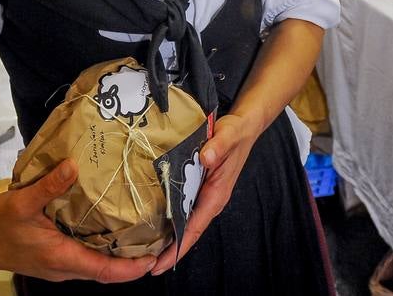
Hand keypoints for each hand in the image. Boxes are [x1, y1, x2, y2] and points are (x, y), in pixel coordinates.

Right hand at [0, 159, 156, 283]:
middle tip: (156, 241)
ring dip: (116, 256)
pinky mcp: (53, 259)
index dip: (130, 269)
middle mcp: (63, 268)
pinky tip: (109, 229)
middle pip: (104, 271)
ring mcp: (58, 266)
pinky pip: (84, 258)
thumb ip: (48, 185)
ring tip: (140, 235)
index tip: (153, 260)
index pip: (104, 271)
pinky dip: (100, 249)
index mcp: (60, 258)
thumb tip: (73, 166)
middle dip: (130, 262)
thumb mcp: (21, 202)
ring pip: (94, 266)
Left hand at [151, 112, 259, 274]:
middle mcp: (211, 199)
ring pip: (187, 222)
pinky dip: (173, 220)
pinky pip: (185, 209)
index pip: (195, 227)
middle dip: (171, 250)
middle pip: (189, 231)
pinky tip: (158, 224)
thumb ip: (218, 146)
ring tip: (148, 252)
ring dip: (171, 238)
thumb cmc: (236, 132)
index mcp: (217, 194)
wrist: (244, 127)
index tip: (161, 264)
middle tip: (147, 266)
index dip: (178, 247)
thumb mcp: (228, 135)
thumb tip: (205, 158)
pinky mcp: (200, 187)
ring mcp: (206, 195)